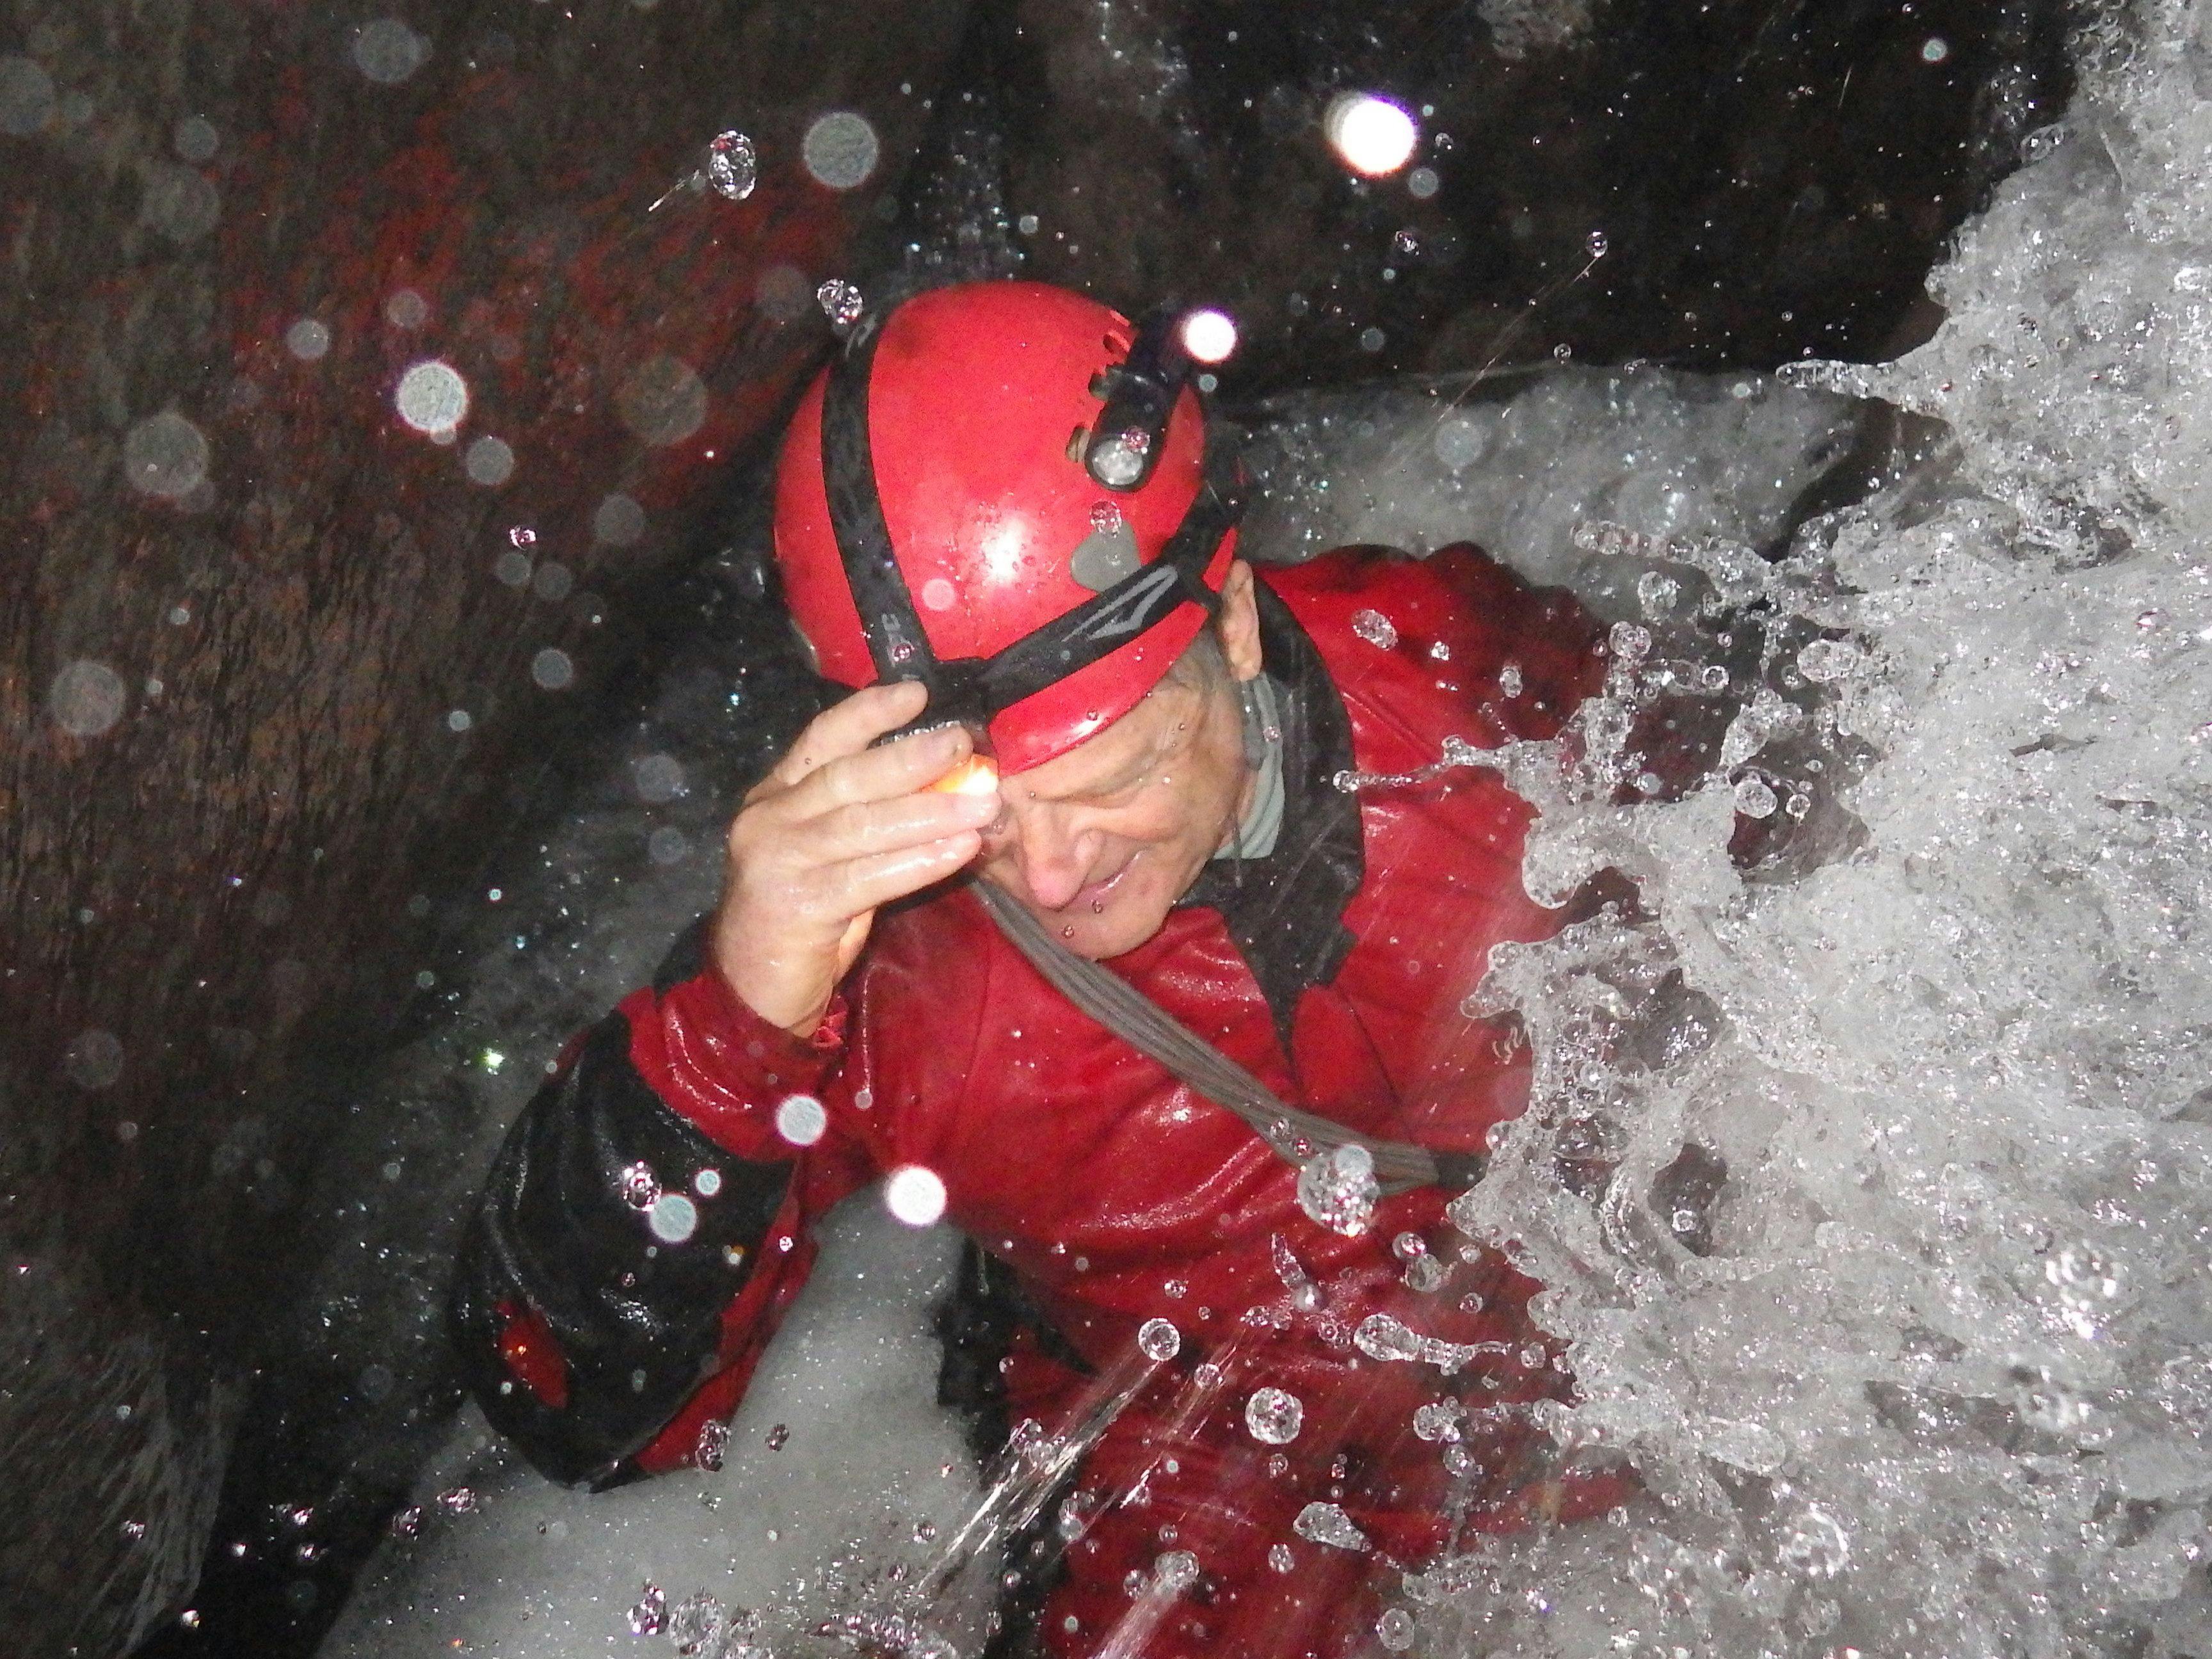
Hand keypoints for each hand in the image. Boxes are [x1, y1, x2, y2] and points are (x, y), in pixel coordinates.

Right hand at [711, 681, 998, 1036]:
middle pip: (846, 777)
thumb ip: (872, 819)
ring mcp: (777, 862)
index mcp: (775, 796)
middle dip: (911, 757)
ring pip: (862, 825)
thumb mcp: (832, 854)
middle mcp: (768, 820)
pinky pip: (869, 878)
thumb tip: (949, 784)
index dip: (869, 713)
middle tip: (964, 743)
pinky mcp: (797, 907)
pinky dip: (919, 862)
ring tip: (981, 803)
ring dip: (929, 811)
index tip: (919, 693)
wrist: (752, 990)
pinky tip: (959, 850)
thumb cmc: (803, 916)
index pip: (822, 739)